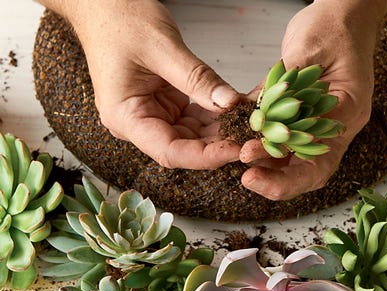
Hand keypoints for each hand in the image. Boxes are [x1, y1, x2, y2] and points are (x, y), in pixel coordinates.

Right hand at [44, 0, 240, 168]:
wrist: (106, 6)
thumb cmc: (120, 20)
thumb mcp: (163, 49)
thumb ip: (197, 79)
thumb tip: (230, 104)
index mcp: (125, 117)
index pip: (170, 151)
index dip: (206, 156)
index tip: (237, 149)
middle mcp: (138, 122)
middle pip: (185, 146)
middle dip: (221, 142)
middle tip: (255, 134)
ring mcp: (153, 114)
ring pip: (194, 134)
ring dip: (223, 128)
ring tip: (252, 120)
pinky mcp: (166, 105)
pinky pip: (196, 117)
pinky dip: (218, 113)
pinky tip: (239, 107)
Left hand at [240, 0, 386, 199]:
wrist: (343, 15)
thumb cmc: (330, 26)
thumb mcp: (303, 52)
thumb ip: (277, 88)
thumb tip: (250, 119)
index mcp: (347, 110)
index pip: (319, 156)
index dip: (287, 171)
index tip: (251, 166)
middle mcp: (336, 124)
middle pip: (311, 169)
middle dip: (279, 182)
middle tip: (247, 179)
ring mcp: (322, 123)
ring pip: (297, 160)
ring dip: (270, 168)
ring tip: (241, 163)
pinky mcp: (306, 117)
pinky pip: (287, 141)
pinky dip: (266, 147)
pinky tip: (244, 144)